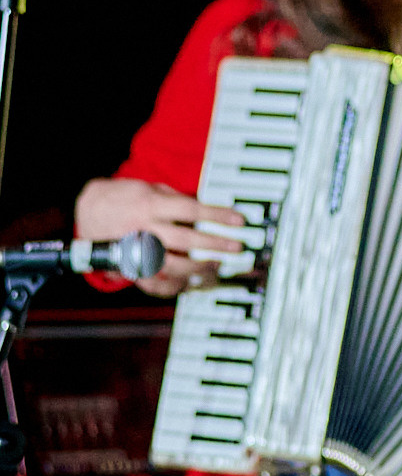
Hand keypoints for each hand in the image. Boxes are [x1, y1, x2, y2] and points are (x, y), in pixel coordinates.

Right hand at [73, 177, 245, 296]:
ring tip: (217, 265)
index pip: (190, 209)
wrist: (87, 210)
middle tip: (237, 247)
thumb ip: (176, 199)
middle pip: (184, 239)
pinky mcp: (128, 267)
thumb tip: (207, 208)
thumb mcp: (150, 188)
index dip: (216, 215)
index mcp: (149, 205)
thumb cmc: (124, 197)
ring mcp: (135, 250)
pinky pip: (152, 283)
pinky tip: (190, 284)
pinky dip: (173, 287)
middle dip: (214, 244)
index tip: (239, 220)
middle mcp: (143, 229)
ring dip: (198, 268)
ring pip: (171, 265)